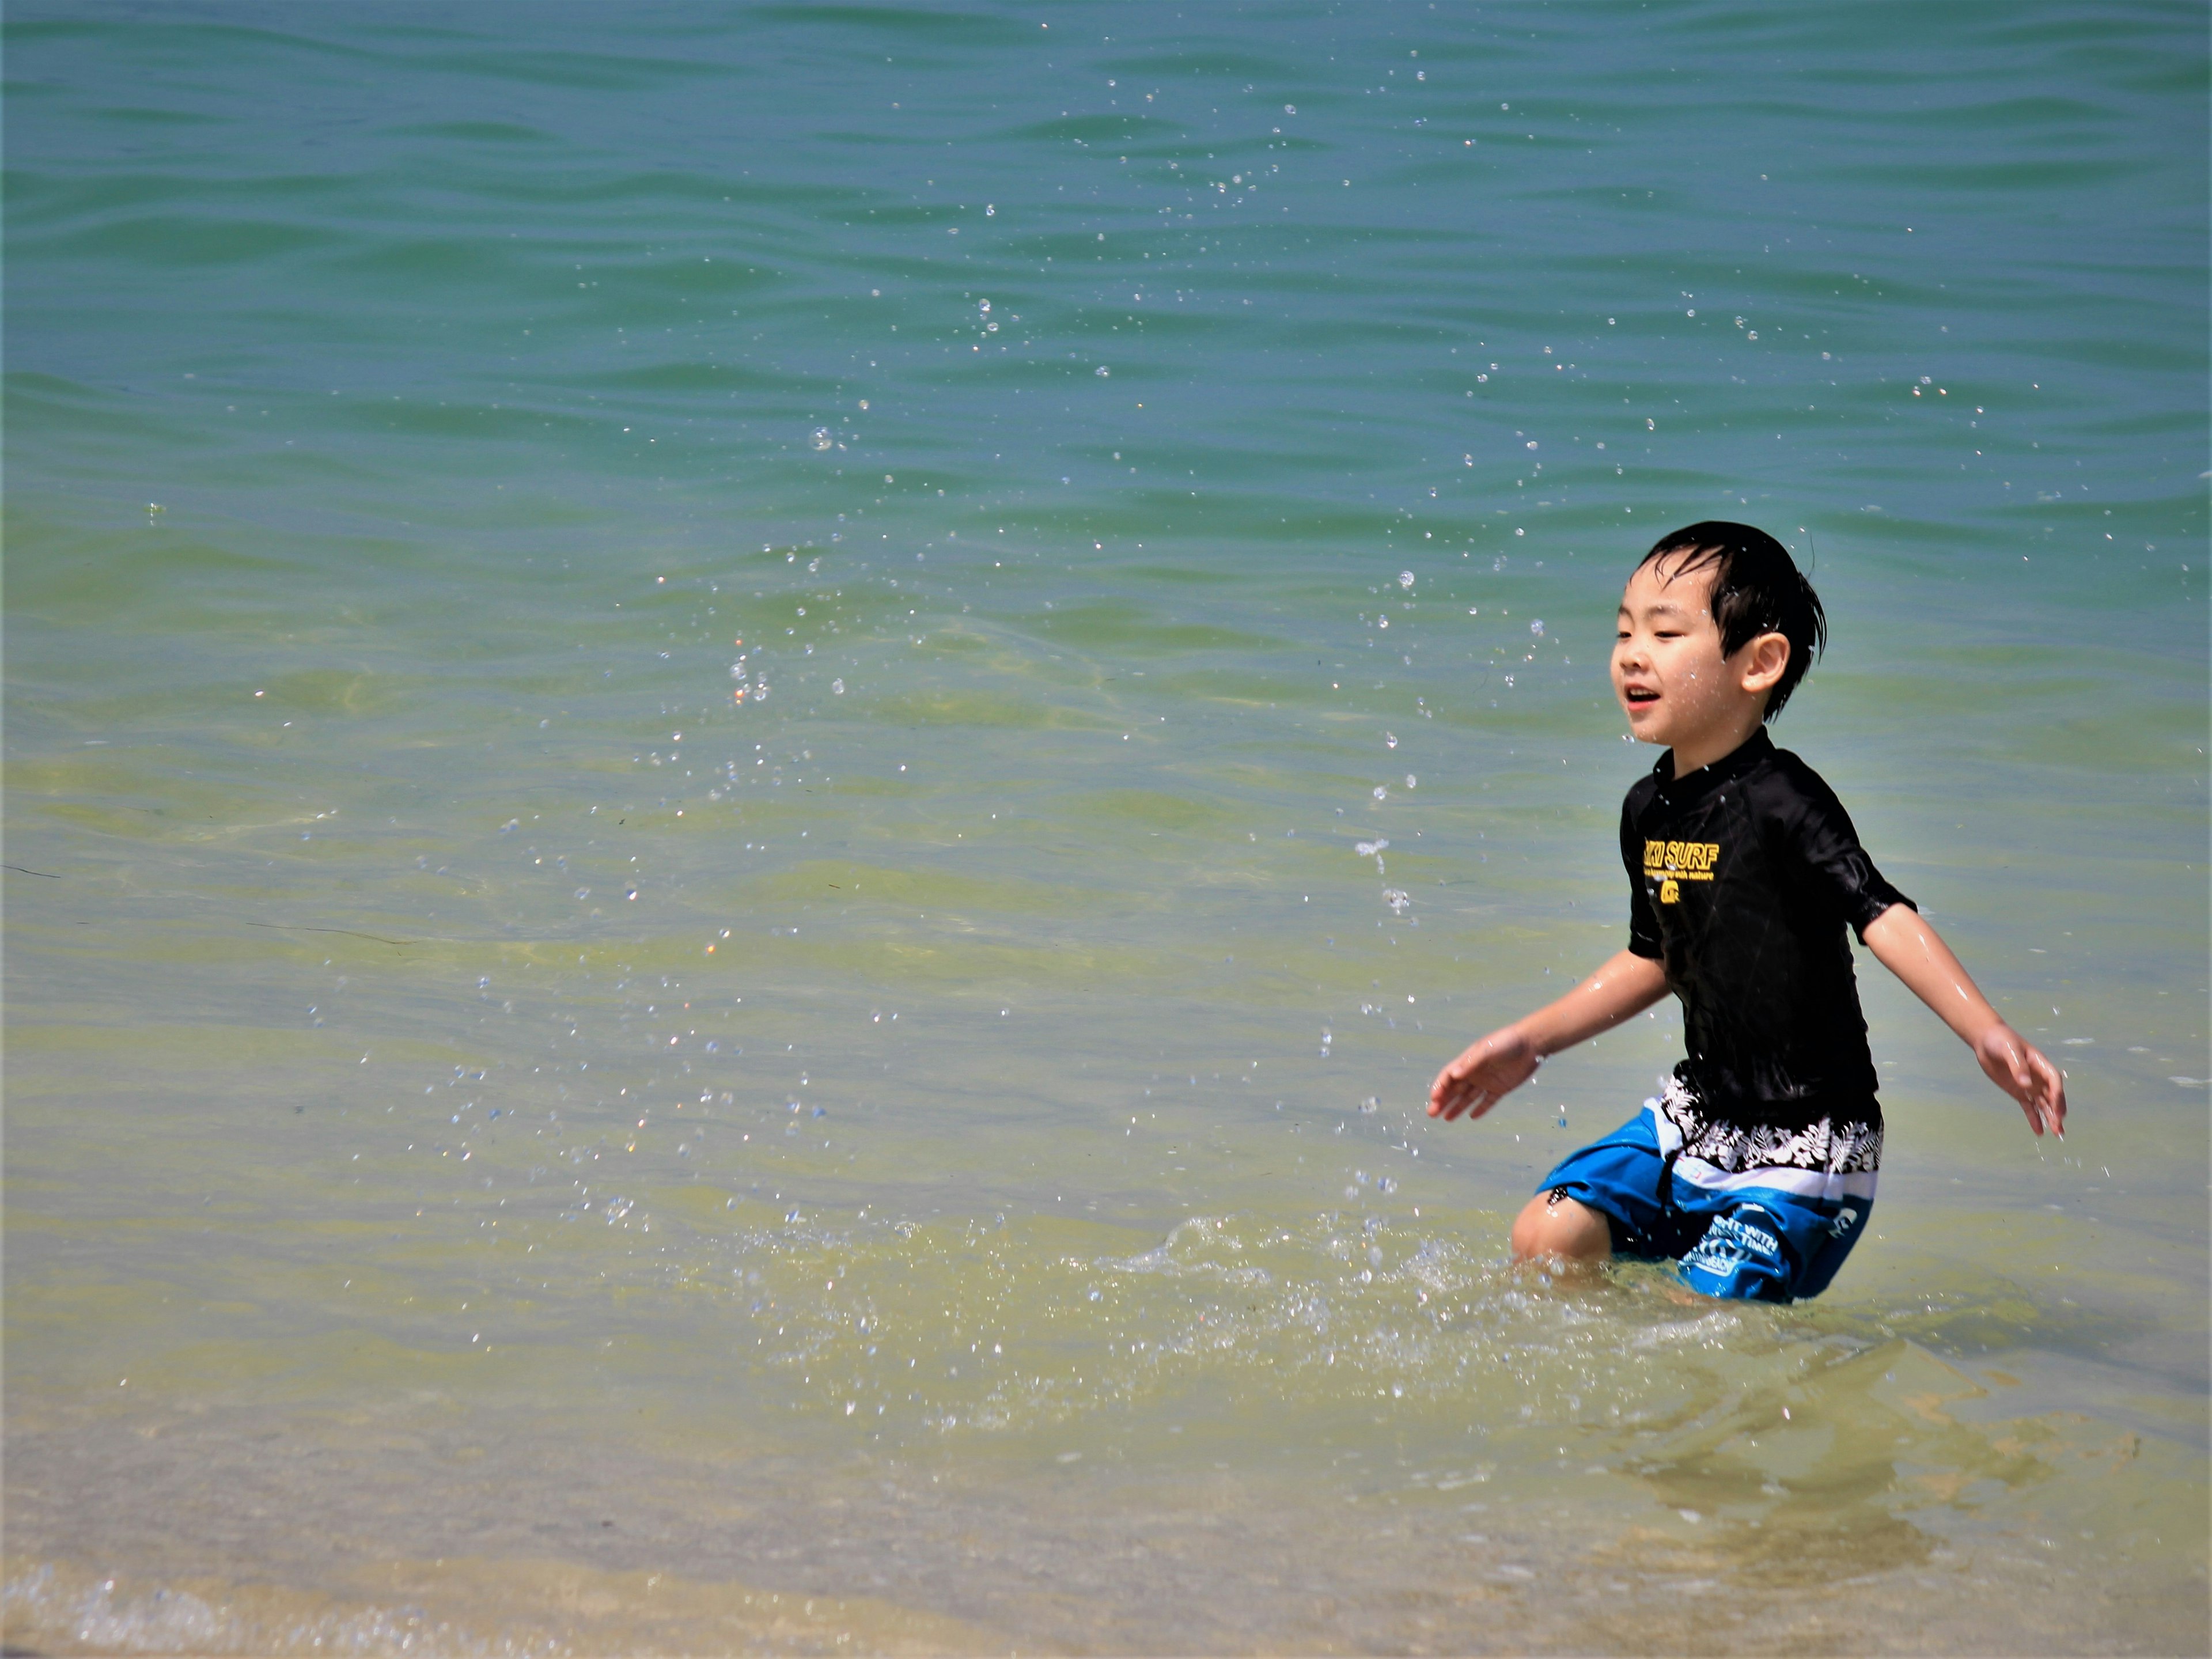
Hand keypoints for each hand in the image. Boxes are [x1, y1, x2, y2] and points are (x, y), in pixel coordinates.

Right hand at [1429, 1025, 1540, 1121]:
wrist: (1531, 1044)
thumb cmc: (1507, 1042)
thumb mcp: (1487, 1049)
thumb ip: (1471, 1062)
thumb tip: (1453, 1075)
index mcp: (1468, 1061)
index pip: (1449, 1076)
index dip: (1440, 1086)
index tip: (1434, 1098)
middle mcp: (1475, 1072)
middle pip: (1455, 1089)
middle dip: (1443, 1101)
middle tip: (1432, 1114)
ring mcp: (1487, 1081)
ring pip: (1468, 1097)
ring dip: (1457, 1107)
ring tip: (1447, 1119)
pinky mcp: (1500, 1088)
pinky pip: (1488, 1101)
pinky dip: (1480, 1109)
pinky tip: (1472, 1117)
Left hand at [1974, 1023, 2067, 1137]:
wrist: (1986, 1041)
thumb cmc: (2001, 1040)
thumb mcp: (2009, 1049)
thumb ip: (2018, 1066)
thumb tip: (2026, 1085)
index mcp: (2040, 1064)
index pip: (2054, 1081)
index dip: (2057, 1094)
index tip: (2057, 1108)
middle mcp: (2038, 1077)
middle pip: (2052, 1096)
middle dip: (2057, 1111)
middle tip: (2058, 1126)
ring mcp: (2029, 1085)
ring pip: (2043, 1104)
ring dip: (2050, 1117)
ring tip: (2056, 1133)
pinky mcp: (2018, 1092)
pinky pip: (2029, 1107)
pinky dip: (2034, 1119)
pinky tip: (2038, 1132)